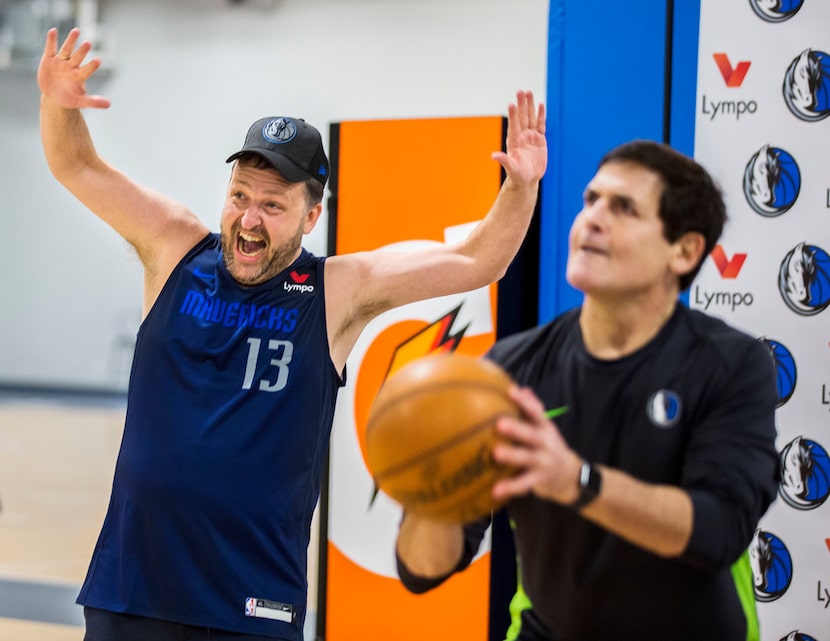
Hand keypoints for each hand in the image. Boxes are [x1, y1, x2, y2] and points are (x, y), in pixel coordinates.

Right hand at [37, 28, 110, 109]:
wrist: (54, 95)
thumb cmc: (69, 98)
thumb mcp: (80, 102)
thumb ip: (93, 102)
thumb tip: (109, 105)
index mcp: (79, 76)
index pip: (87, 70)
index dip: (92, 66)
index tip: (99, 60)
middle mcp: (71, 67)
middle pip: (78, 57)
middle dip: (82, 51)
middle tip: (89, 43)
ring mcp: (60, 62)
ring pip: (66, 50)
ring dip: (71, 40)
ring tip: (77, 31)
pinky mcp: (49, 59)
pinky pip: (50, 48)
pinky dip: (51, 40)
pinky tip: (53, 30)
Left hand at [491, 385, 581, 504]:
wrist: (572, 476)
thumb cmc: (549, 446)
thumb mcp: (545, 427)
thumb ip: (533, 410)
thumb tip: (521, 388)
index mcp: (545, 428)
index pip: (536, 412)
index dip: (525, 402)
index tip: (511, 392)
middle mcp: (547, 443)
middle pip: (532, 434)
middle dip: (517, 429)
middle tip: (499, 423)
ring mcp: (545, 462)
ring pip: (527, 458)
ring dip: (512, 456)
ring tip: (495, 454)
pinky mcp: (541, 480)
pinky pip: (524, 484)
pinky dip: (510, 487)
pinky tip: (495, 491)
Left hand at [492, 90, 546, 185]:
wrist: (527, 179)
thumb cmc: (518, 175)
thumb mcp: (512, 169)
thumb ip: (505, 161)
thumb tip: (494, 156)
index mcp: (514, 142)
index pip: (514, 126)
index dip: (513, 115)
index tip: (512, 104)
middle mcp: (521, 136)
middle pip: (522, 117)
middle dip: (521, 104)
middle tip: (520, 91)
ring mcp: (530, 136)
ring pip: (530, 117)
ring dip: (529, 105)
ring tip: (528, 92)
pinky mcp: (539, 139)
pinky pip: (540, 124)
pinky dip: (540, 115)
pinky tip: (540, 104)